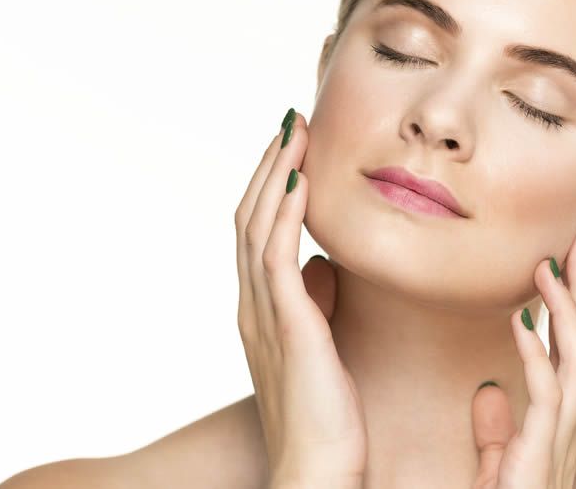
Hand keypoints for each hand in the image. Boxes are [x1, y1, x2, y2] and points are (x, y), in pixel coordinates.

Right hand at [233, 108, 361, 487]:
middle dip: (270, 164)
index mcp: (261, 311)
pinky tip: (300, 177)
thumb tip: (322, 268)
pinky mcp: (286, 323)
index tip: (294, 147)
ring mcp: (263, 313)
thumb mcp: (319, 349)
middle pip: (250, 216)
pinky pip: (276, 253)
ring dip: (276, 172)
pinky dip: (283, 211)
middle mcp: (252, 305)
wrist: (314, 470)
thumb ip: (315, 305)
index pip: (258, 232)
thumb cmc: (325, 418)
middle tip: (291, 122)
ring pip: (258, 224)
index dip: (272, 185)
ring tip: (295, 130)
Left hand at [470, 224, 575, 487]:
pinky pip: (549, 400)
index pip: (572, 352)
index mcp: (556, 425)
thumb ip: (496, 435)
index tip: (564, 258)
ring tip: (552, 264)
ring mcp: (562, 443)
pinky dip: (538, 357)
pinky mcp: (543, 461)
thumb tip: (488, 393)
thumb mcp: (497, 471)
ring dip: (568, 311)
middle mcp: (568, 429)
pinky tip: (522, 323)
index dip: (573, 306)